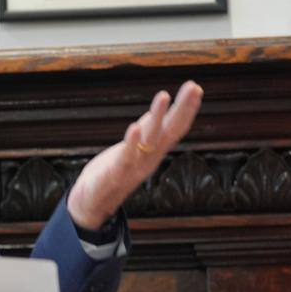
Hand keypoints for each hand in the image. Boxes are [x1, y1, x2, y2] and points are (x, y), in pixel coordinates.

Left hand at [67, 81, 203, 229]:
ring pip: (149, 139)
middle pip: (169, 130)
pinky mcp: (116, 174)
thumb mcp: (134, 148)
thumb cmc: (114, 173)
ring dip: (157, 117)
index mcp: (154, 152)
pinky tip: (135, 127)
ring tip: (164, 95)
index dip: (187, 109)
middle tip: (194, 87)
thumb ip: (145, 132)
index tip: (196, 88)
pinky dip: (132, 142)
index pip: (175, 128)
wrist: (94, 204)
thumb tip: (156, 112)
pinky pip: (126, 157)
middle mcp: (149, 158)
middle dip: (182, 108)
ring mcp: (134, 166)